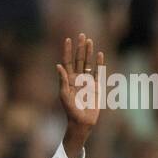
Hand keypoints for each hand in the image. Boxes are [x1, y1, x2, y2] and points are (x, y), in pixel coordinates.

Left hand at [58, 34, 104, 151]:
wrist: (81, 122)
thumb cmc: (70, 111)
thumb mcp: (64, 96)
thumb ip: (62, 81)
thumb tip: (58, 65)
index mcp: (68, 80)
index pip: (67, 62)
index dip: (67, 51)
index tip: (68, 39)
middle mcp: (78, 78)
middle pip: (79, 60)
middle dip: (80, 48)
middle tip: (81, 35)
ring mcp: (87, 81)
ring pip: (88, 63)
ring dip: (89, 52)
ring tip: (89, 40)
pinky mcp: (96, 86)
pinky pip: (98, 72)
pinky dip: (99, 63)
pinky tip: (99, 54)